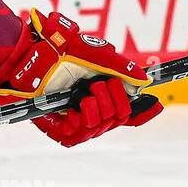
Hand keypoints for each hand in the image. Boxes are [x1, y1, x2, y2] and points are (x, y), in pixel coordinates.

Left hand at [0, 9, 162, 146]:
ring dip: (101, 108)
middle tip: (102, 84)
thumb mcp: (97, 55)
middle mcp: (88, 107)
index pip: (125, 111)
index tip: (155, 103)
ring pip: (102, 127)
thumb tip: (145, 80)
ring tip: (89, 92)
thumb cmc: (59, 50)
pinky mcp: (56, 127)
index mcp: (98, 92)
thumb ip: (122, 67)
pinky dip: (86, 120)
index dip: (142, 111)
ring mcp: (72, 118)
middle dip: (117, 102)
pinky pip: (80, 136)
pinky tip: (82, 105)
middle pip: (118, 119)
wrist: (32, 55)